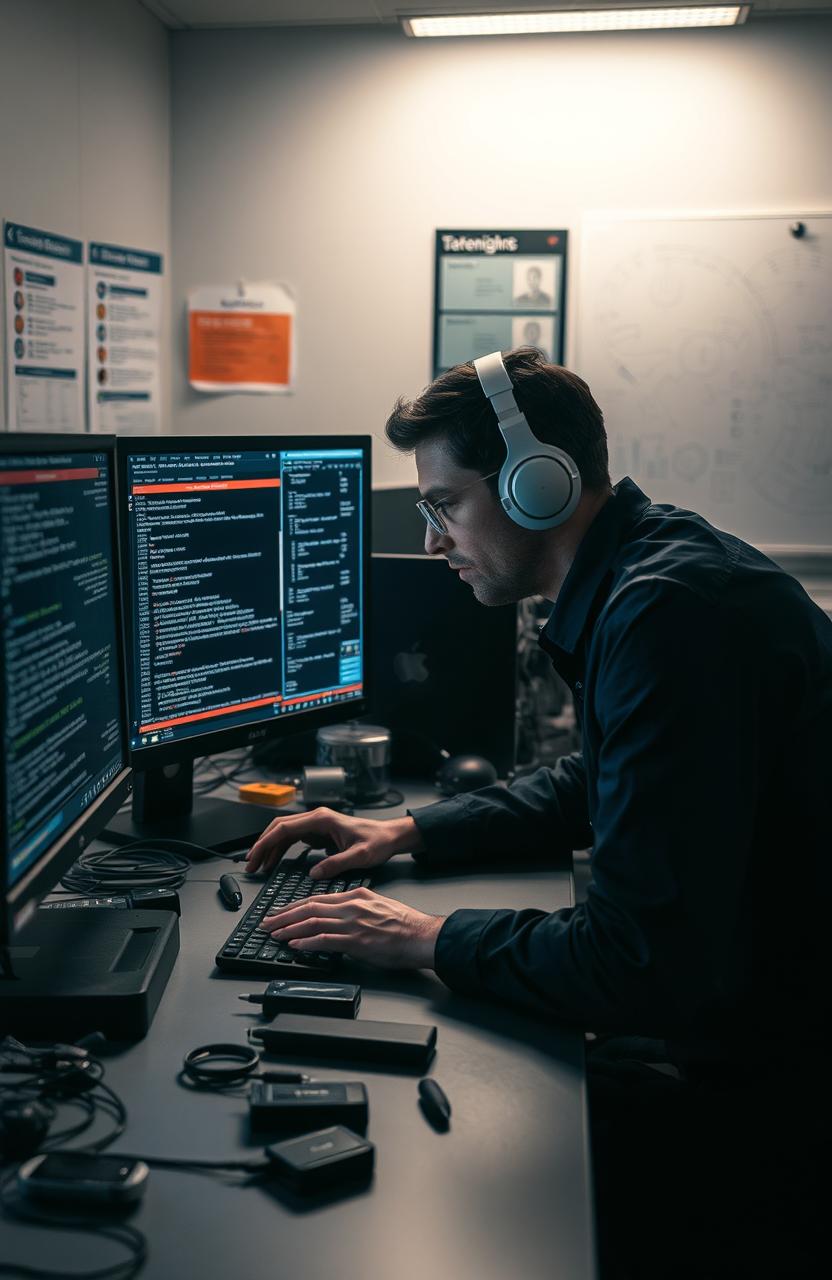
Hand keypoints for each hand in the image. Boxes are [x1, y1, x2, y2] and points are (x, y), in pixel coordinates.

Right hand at [246, 808, 422, 878]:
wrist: (389, 836)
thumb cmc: (377, 842)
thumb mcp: (359, 856)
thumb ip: (336, 864)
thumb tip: (314, 873)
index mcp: (322, 820)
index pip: (284, 828)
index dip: (265, 843)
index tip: (254, 857)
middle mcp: (316, 819)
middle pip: (279, 828)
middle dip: (262, 846)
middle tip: (250, 865)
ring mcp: (316, 825)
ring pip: (283, 834)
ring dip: (269, 849)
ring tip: (258, 867)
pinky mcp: (318, 833)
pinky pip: (293, 840)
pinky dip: (281, 850)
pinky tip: (274, 863)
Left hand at [262, 887, 443, 969]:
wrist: (420, 935)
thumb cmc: (403, 924)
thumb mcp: (377, 904)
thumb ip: (355, 907)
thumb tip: (338, 915)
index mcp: (355, 896)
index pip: (316, 898)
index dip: (294, 905)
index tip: (280, 912)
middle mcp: (350, 906)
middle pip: (308, 908)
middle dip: (284, 916)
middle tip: (267, 923)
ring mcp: (352, 923)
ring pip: (312, 922)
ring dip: (289, 929)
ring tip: (274, 935)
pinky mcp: (356, 941)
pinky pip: (325, 940)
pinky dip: (306, 942)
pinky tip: (295, 945)